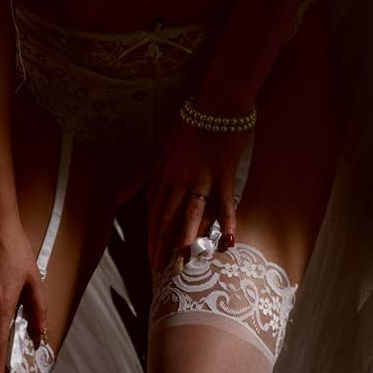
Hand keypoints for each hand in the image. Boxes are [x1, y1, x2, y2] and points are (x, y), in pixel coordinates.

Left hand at [146, 115, 250, 275]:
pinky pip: (225, 203)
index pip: (154, 211)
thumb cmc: (190, 122)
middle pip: (168, 218)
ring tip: (183, 262)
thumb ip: (156, 172)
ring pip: (191, 214)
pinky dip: (227, 222)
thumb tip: (144, 195)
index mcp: (165, 173)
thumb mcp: (165, 146)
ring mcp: (202, 179)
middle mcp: (180, 180)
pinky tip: (228, 242)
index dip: (151, 235)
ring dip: (186, 239)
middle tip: (159, 269)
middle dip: (162, 244)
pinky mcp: (224, 176)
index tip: (150, 255)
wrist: (217, 104)